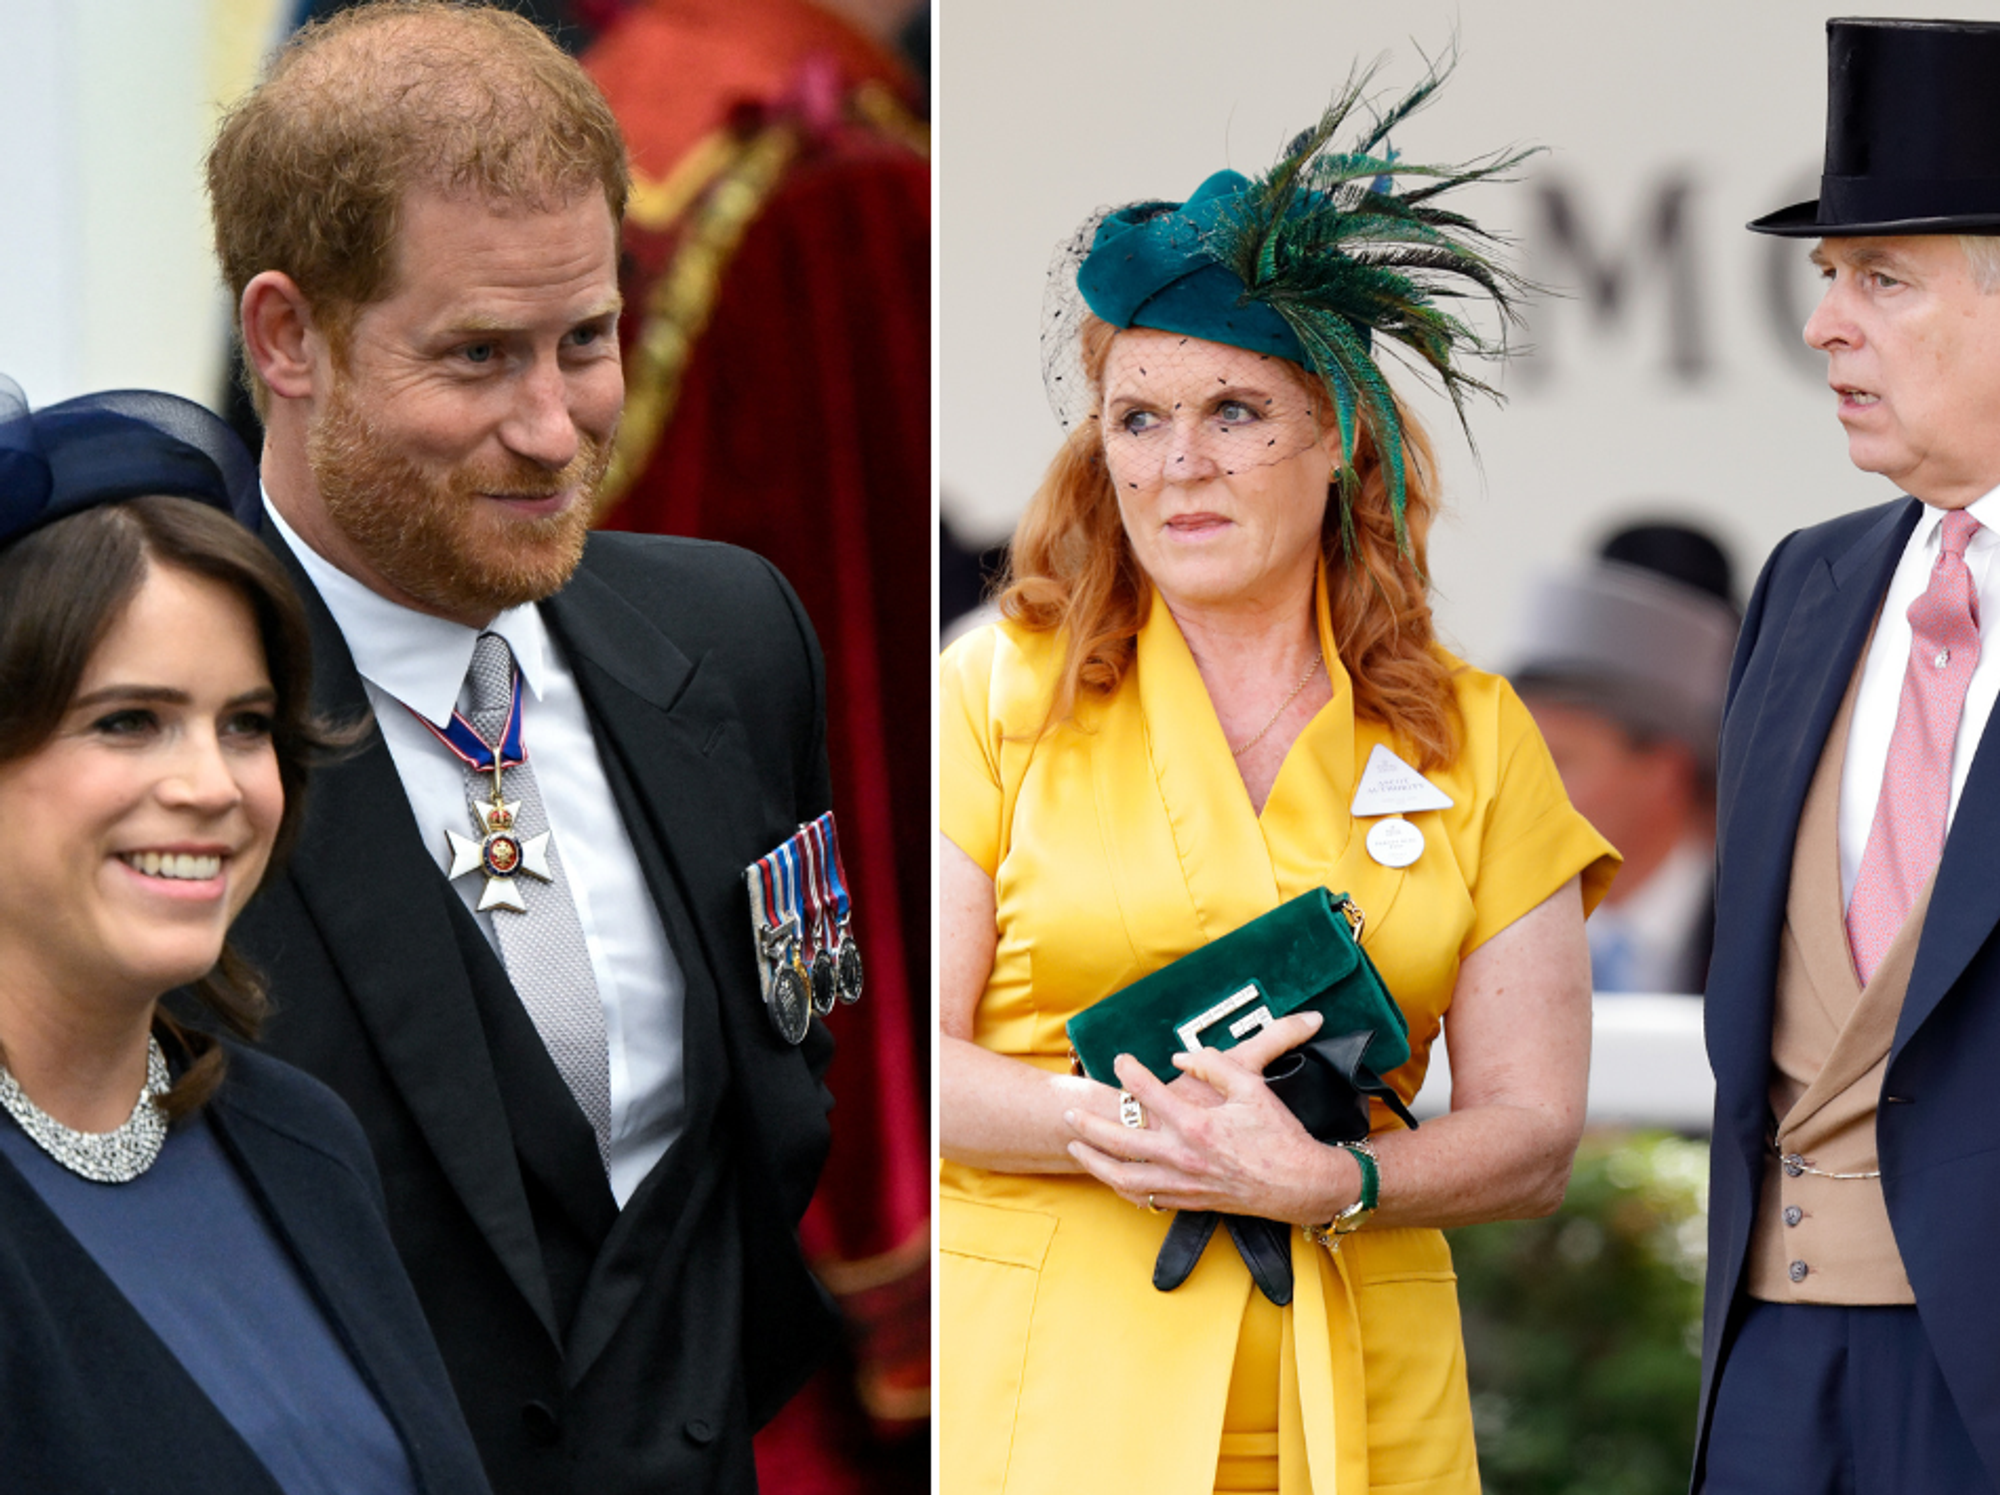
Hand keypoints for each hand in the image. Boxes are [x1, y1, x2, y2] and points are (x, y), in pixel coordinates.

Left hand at [1062, 1011, 1354, 1224]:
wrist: (1301, 1185)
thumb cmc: (1279, 1134)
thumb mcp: (1252, 1086)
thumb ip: (1213, 1064)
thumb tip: (1180, 1056)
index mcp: (1197, 1125)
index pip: (1149, 1092)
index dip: (1130, 1072)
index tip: (1120, 1059)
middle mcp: (1183, 1157)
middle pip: (1120, 1141)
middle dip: (1089, 1125)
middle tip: (1069, 1112)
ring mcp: (1184, 1183)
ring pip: (1124, 1177)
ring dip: (1094, 1162)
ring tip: (1075, 1147)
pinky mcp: (1190, 1201)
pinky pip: (1145, 1199)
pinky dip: (1122, 1188)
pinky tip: (1110, 1178)